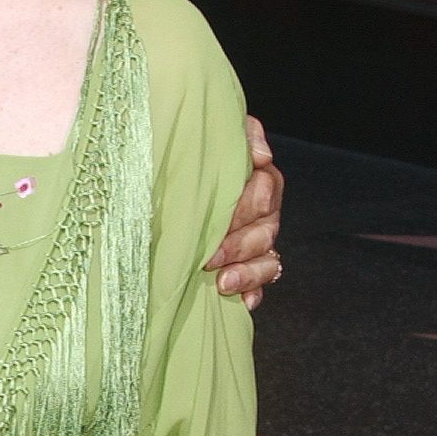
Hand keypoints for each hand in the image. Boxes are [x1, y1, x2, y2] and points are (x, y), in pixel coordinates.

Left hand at [204, 115, 283, 308]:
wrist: (168, 182)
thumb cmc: (189, 156)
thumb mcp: (209, 135)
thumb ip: (241, 134)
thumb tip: (261, 154)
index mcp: (257, 179)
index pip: (263, 192)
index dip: (242, 211)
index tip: (216, 226)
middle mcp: (262, 212)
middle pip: (265, 230)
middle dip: (238, 246)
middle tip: (209, 259)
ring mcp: (257, 240)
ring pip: (267, 258)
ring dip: (248, 273)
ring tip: (223, 283)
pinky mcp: (249, 265)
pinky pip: (263, 281)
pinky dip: (253, 292)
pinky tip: (243, 302)